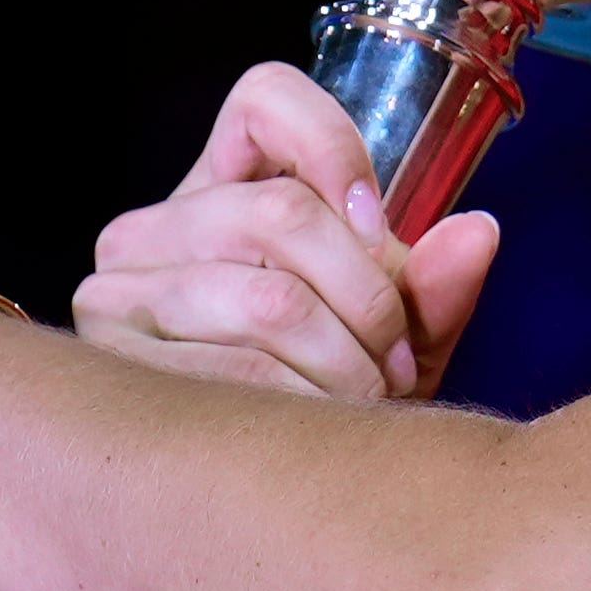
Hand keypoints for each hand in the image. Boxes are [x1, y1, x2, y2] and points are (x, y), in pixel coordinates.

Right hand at [76, 63, 500, 400]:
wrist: (248, 491)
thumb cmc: (324, 393)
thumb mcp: (392, 337)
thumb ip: (434, 287)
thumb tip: (478, 233)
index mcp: (223, 186)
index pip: (264, 99)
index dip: (332, 145)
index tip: (376, 222)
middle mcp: (153, 227)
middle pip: (282, 212)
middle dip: (367, 296)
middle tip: (399, 360)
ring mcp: (118, 292)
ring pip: (267, 301)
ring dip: (345, 365)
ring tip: (369, 401)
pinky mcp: (112, 364)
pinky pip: (234, 374)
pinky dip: (304, 407)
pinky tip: (319, 432)